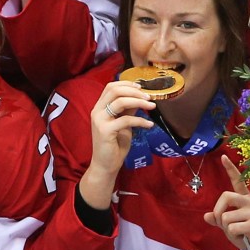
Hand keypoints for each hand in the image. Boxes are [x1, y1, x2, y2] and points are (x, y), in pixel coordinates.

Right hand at [81, 81, 153, 208]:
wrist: (105, 165)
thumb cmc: (114, 145)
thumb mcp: (123, 124)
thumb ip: (127, 111)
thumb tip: (140, 97)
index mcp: (99, 108)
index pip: (110, 87)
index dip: (126, 84)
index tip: (141, 87)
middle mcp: (97, 111)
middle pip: (114, 90)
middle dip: (134, 91)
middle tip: (149, 97)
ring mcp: (99, 120)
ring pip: (120, 102)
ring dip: (139, 102)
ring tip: (152, 106)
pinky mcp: (105, 131)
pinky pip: (126, 120)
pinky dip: (140, 121)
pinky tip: (149, 124)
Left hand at [204, 156, 249, 249]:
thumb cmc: (244, 231)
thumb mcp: (228, 223)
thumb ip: (218, 218)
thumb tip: (206, 216)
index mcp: (244, 198)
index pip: (237, 181)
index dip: (230, 169)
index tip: (223, 157)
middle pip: (225, 196)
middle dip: (218, 212)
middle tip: (223, 223)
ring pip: (225, 217)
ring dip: (226, 227)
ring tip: (238, 230)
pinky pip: (232, 227)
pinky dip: (233, 234)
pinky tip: (243, 235)